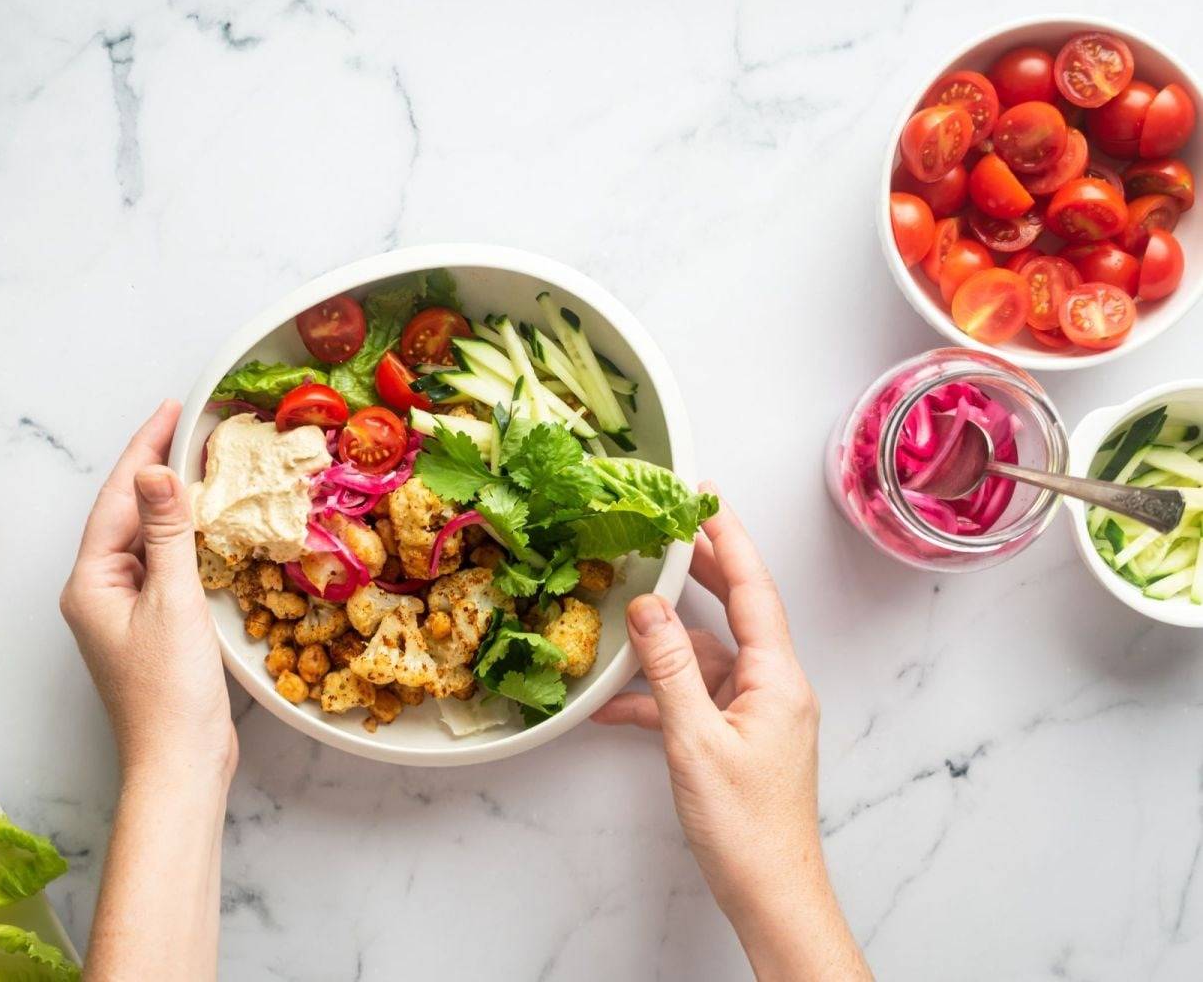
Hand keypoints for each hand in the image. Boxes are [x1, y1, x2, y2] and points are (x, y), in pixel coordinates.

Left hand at [60, 400, 236, 777]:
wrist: (179, 765)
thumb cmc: (170, 691)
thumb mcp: (173, 601)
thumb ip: (167, 533)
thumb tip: (156, 470)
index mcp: (90, 583)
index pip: (118, 498)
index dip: (145, 448)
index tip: (172, 407)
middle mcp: (98, 593)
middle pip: (127, 515)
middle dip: (157, 468)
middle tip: (192, 424)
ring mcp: (123, 613)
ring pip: (146, 541)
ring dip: (172, 503)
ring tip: (202, 461)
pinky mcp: (150, 631)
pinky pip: (162, 567)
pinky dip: (183, 540)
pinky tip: (207, 526)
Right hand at [593, 495, 869, 979]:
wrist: (770, 892)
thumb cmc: (746, 827)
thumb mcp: (695, 741)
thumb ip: (668, 670)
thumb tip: (646, 608)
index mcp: (778, 679)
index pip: (755, 591)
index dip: (730, 541)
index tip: (706, 499)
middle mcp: (774, 687)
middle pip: (737, 611)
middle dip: (702, 571)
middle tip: (668, 528)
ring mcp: (756, 713)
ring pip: (707, 657)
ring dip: (664, 645)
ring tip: (622, 618)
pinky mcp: (737, 738)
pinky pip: (695, 698)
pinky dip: (658, 695)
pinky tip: (614, 704)